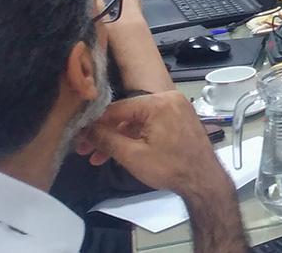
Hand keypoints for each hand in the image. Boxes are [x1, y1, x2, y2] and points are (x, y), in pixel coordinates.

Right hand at [81, 92, 231, 197]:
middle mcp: (169, 100)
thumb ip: (106, 139)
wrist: (203, 180)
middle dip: (104, 134)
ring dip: (118, 138)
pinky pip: (150, 124)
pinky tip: (118, 152)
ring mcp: (176, 109)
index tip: (78, 135)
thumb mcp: (132, 155)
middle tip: (84, 150)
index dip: (94, 123)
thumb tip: (85, 130)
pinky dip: (135, 137)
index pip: (116, 108)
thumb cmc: (170, 168)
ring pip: (137, 122)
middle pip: (126, 115)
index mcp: (159, 102)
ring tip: (98, 158)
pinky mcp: (179, 120)